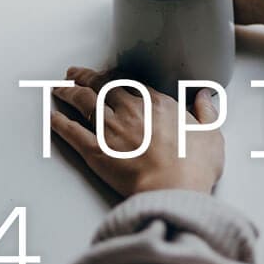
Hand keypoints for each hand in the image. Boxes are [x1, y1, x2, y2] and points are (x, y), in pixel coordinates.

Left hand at [51, 67, 224, 196]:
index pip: (130, 83)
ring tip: (58, 88)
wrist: (174, 190)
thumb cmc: (194, 167)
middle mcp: (131, 111)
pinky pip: (72, 132)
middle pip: (102, 86)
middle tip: (74, 73)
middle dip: (86, 77)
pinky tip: (52, 117)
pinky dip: (60, 123)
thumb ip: (206, 112)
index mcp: (157, 104)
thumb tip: (205, 96)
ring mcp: (111, 130)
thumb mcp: (211, 135)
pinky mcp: (96, 152)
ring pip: (84, 102)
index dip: (114, 77)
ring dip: (68, 92)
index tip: (107, 75)